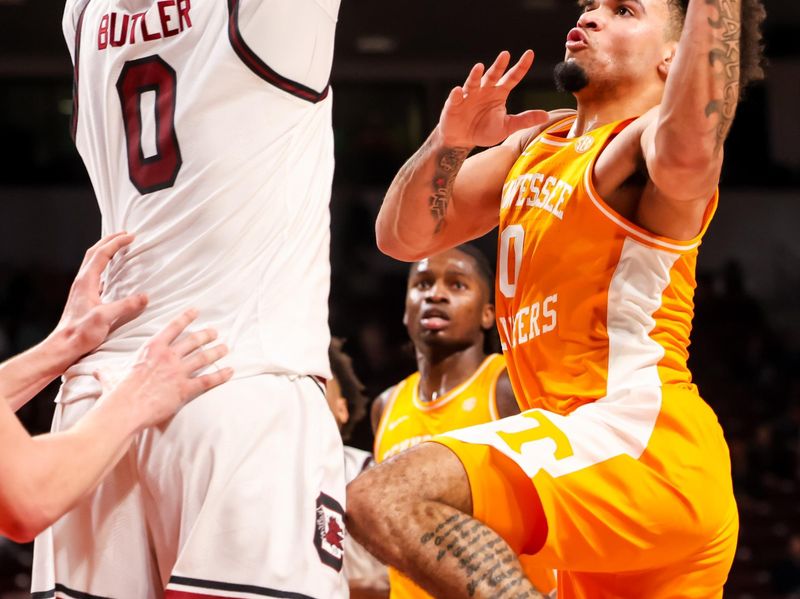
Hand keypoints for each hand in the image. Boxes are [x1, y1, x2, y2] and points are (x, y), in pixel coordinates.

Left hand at [52, 232, 147, 364]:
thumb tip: (145, 296)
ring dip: (105, 250)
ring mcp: (82, 289)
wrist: (64, 346)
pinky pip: (95, 274)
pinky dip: (104, 265)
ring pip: (92, 261)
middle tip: (125, 234)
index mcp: (86, 282)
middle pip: (93, 252)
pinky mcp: (85, 297)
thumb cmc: (81, 333)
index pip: (102, 254)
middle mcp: (82, 282)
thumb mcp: (105, 317)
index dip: (117, 243)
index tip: (131, 236)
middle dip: (109, 240)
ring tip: (118, 247)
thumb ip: (126, 305)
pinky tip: (112, 272)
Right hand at [98, 309, 233, 429]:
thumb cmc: (116, 393)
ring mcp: (179, 372)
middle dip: (206, 335)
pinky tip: (230, 371)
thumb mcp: (110, 376)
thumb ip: (107, 372)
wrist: (125, 409)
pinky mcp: (186, 389)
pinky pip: (208, 380)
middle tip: (215, 331)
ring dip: (217, 351)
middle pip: (193, 340)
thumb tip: (96, 372)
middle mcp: (169, 356)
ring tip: (225, 348)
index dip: (186, 318)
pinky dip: (221, 375)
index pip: (173, 327)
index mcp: (152, 348)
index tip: (196, 311)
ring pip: (204, 358)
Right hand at [439, 50, 549, 147]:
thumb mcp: (507, 127)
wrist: (462, 139)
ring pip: (473, 82)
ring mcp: (469, 96)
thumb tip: (546, 116)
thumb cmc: (484, 130)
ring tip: (479, 67)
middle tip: (505, 55)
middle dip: (499, 65)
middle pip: (493, 75)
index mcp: (499, 93)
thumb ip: (524, 120)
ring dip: (475, 75)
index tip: (530, 53)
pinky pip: (456, 98)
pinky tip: (458, 91)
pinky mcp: (454, 104)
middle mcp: (485, 90)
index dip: (521, 66)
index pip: (512, 77)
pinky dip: (457, 94)